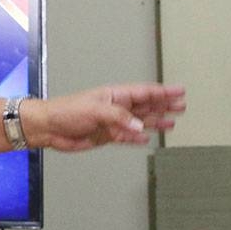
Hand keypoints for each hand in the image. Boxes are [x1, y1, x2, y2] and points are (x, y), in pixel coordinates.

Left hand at [32, 84, 185, 151]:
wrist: (48, 128)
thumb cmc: (65, 111)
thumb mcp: (94, 110)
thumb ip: (119, 117)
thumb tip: (139, 125)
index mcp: (114, 95)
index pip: (144, 92)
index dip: (162, 92)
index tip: (179, 91)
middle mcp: (115, 108)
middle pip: (146, 106)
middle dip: (164, 106)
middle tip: (182, 105)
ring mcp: (112, 122)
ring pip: (139, 122)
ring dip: (155, 122)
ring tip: (172, 123)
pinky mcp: (106, 135)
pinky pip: (127, 136)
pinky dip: (137, 138)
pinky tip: (147, 138)